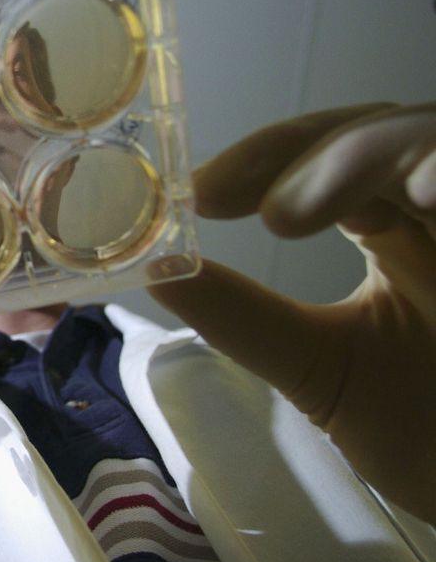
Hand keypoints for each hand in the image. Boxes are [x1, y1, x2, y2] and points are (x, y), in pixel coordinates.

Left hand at [149, 102, 435, 522]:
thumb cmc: (423, 431)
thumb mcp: (318, 369)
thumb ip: (242, 318)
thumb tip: (154, 271)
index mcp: (395, 227)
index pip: (329, 156)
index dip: (264, 158)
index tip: (198, 194)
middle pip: (383, 130)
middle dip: (303, 152)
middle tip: (225, 196)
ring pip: (434, 141)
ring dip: (363, 160)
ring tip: (284, 214)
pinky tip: (423, 194)